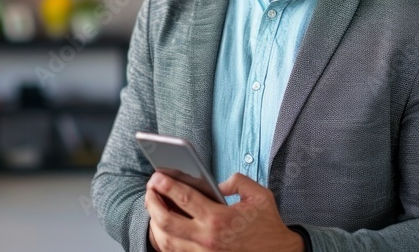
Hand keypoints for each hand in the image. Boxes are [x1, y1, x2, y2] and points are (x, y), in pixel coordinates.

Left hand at [144, 172, 303, 251]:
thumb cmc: (268, 225)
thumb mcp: (259, 196)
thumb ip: (237, 181)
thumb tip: (216, 183)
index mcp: (220, 218)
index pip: (185, 198)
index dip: (167, 185)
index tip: (157, 176)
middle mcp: (208, 239)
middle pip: (167, 221)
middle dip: (153, 203)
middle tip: (150, 190)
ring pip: (166, 241)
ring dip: (154, 223)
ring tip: (153, 207)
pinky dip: (164, 241)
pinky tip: (162, 228)